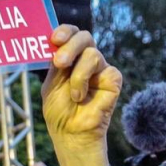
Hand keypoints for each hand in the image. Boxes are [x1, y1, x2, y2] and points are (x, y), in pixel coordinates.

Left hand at [41, 25, 121, 165]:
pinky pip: (106, 69)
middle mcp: (86, 60)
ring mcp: (100, 70)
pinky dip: (88, 81)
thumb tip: (54, 41)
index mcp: (70, 58)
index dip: (64, 31)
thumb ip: (55, 63)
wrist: (70, 134)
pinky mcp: (113, 81)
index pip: (71, 35)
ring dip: (78, 74)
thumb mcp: (51, 84)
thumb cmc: (59, 113)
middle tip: (60, 62)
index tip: (54, 38)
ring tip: (73, 94)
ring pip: (92, 53)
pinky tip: (82, 97)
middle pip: (84, 36)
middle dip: (70, 46)